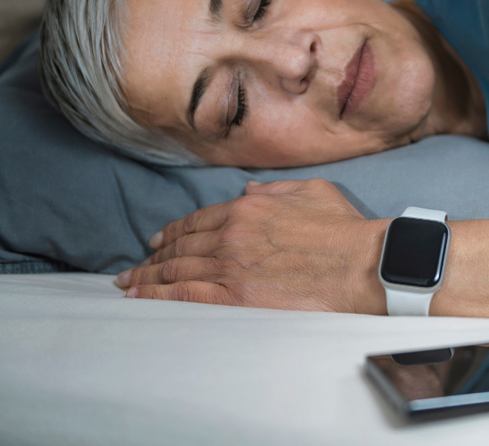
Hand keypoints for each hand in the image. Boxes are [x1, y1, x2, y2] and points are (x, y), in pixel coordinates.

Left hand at [116, 179, 387, 313]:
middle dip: (152, 257)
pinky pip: (184, 296)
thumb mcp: (311, 191)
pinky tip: (140, 298)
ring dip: (146, 278)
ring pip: (175, 271)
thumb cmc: (343, 229)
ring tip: (128, 284)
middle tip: (133, 267)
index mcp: (247, 208)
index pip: (197, 221)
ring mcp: (229, 267)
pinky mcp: (234, 298)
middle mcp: (230, 235)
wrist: (360, 264)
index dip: (172, 232)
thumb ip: (275, 190)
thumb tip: (249, 190)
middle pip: (180, 246)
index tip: (156, 241)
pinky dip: (157, 296)